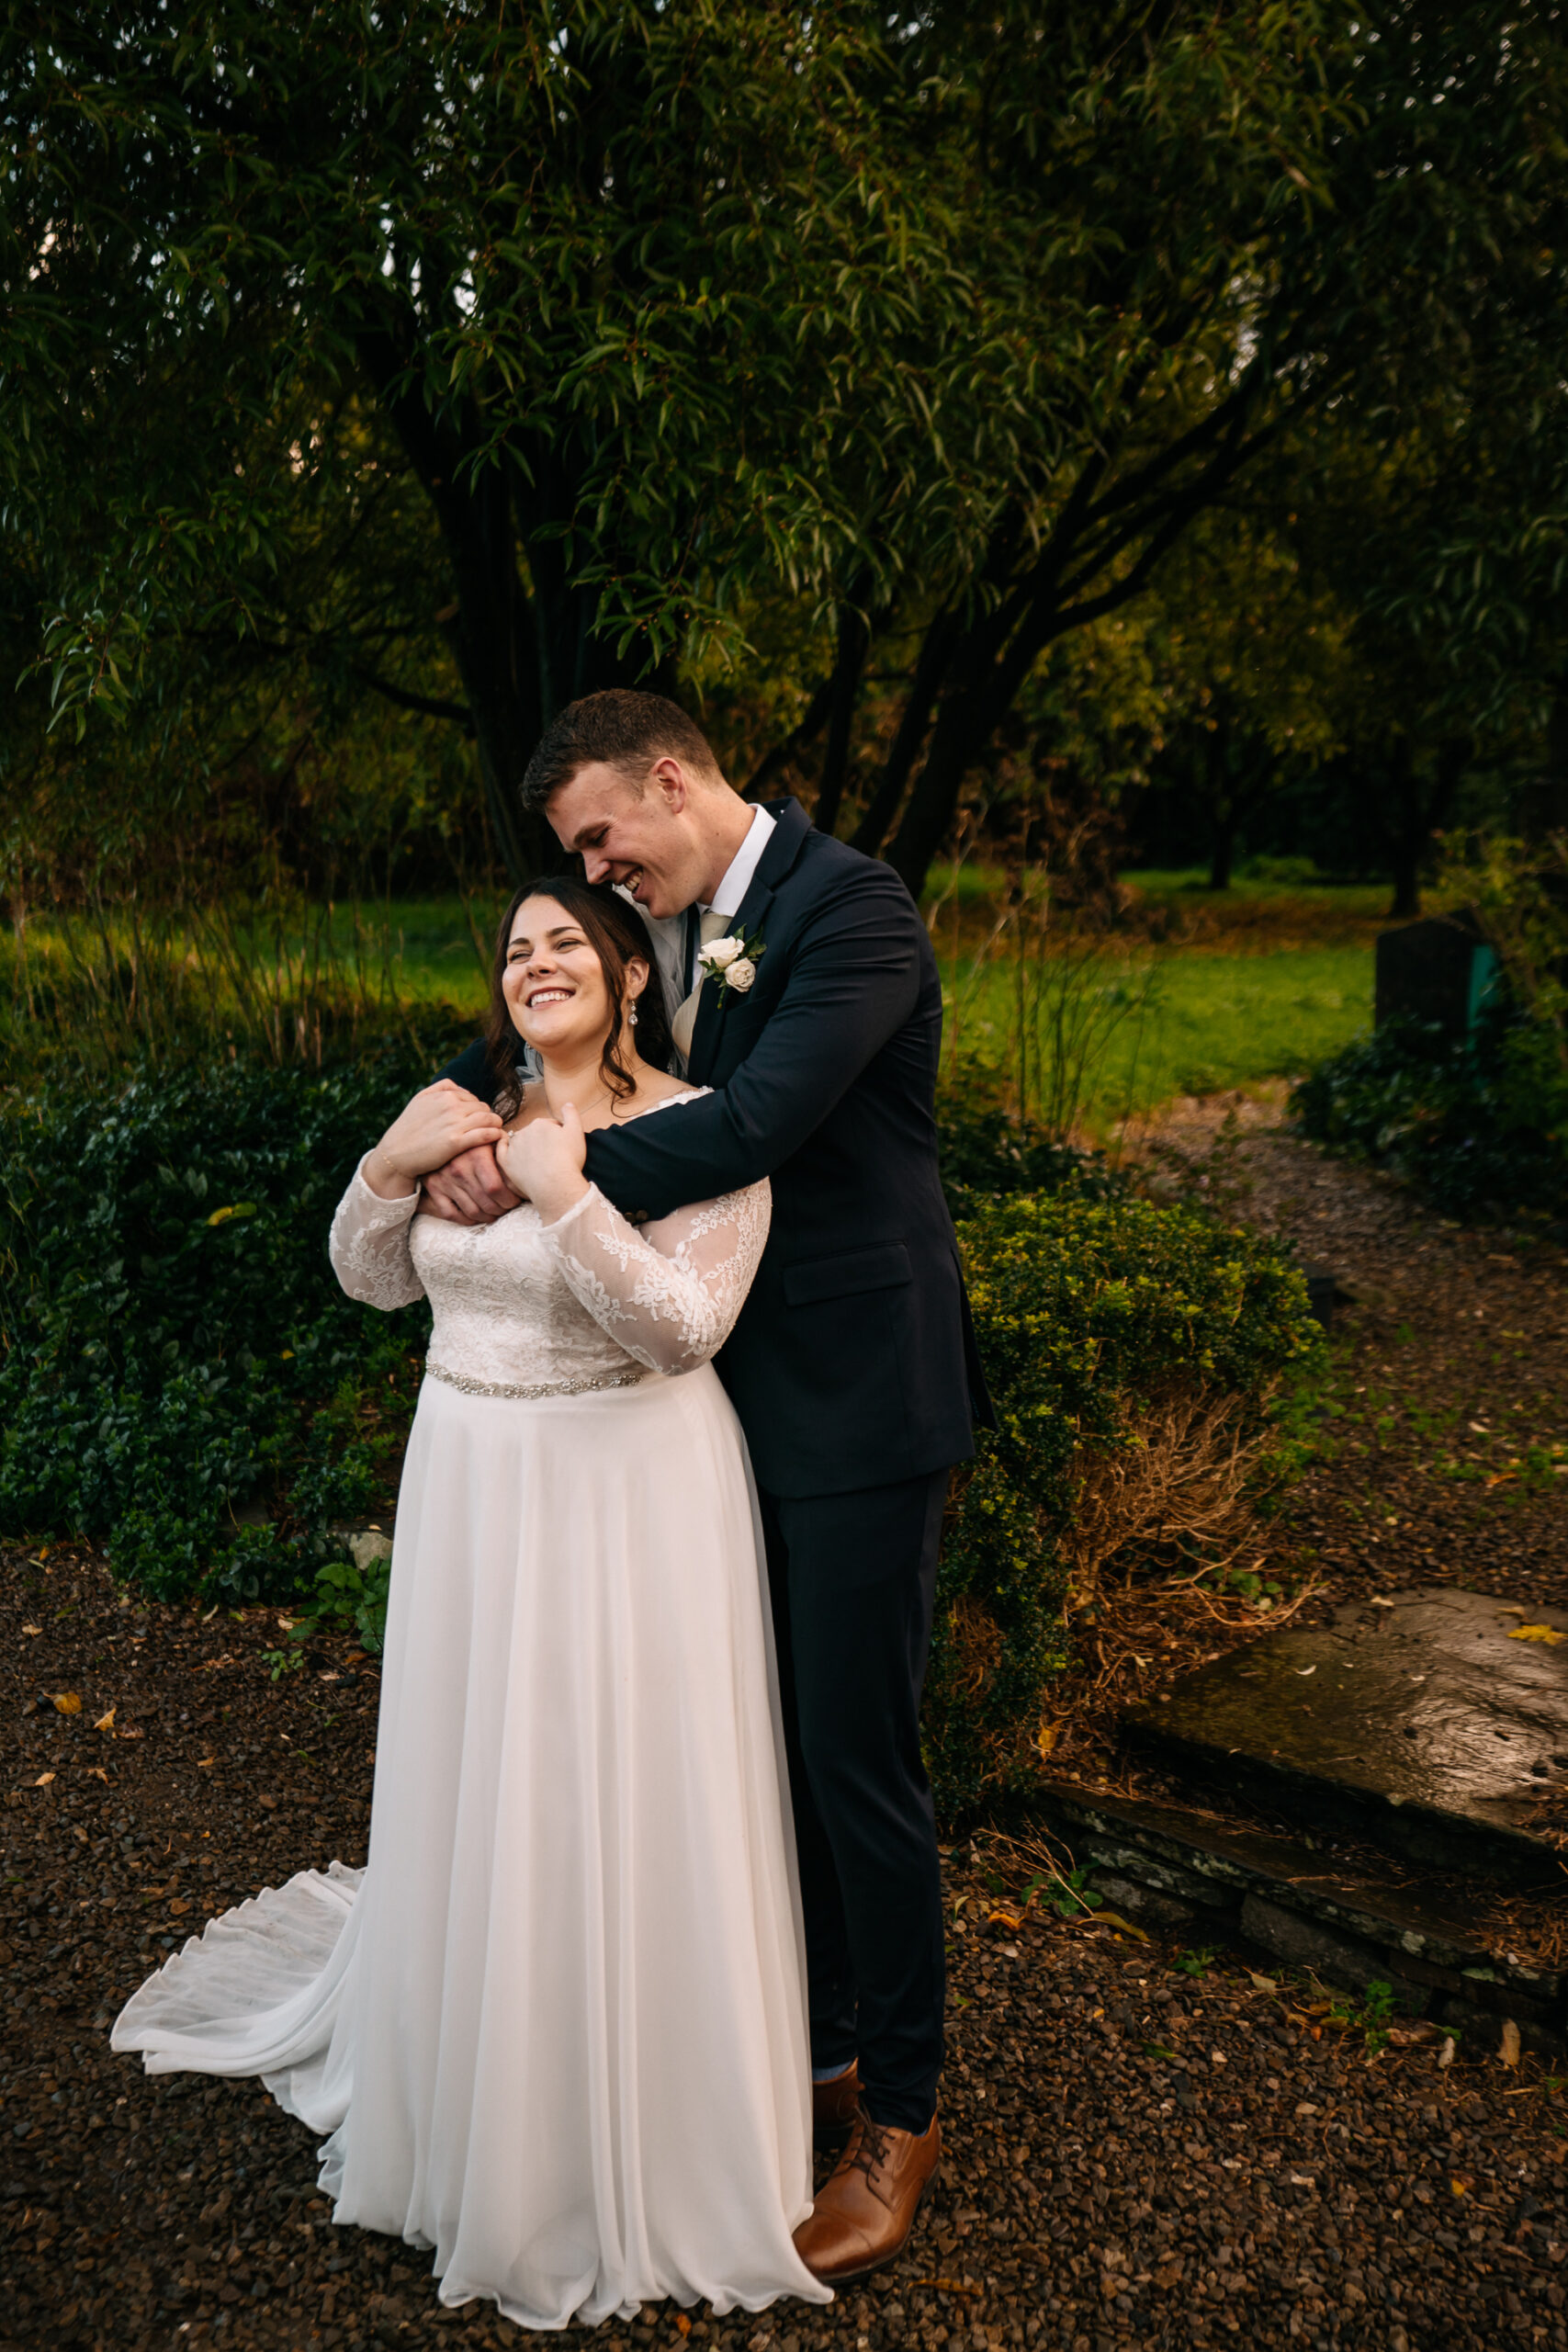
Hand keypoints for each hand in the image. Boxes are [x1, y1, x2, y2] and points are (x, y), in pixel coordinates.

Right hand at [364, 1083, 504, 1201]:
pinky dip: (495, 1135)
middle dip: (487, 1117)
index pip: (473, 1098)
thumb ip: (441, 1088)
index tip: (478, 1120)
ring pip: (489, 1118)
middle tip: (489, 1128)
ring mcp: (454, 1123)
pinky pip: (485, 1134)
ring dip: (496, 1124)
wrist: (395, 1154)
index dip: (478, 1109)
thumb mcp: (420, 1100)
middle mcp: (451, 1106)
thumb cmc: (408, 1128)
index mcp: (444, 1095)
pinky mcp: (456, 1142)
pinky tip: (497, 1139)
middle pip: (483, 1108)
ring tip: (497, 1132)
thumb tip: (462, 1089)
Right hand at [419, 1141, 524, 1224]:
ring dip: (488, 1217)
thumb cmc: (472, 1135)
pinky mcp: (433, 1187)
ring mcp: (444, 1180)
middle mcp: (458, 1169)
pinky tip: (477, 1216)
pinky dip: (466, 1219)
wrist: (438, 1132)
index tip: (517, 1199)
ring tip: (496, 1212)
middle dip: (502, 1209)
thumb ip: (506, 1146)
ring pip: (472, 1212)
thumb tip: (526, 1164)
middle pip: (487, 1203)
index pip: (496, 1189)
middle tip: (509, 1207)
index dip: (511, 1199)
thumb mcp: (489, 1134)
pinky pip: (451, 1213)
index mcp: (476, 1155)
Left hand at [497, 1101, 589, 1222]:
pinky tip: (511, 1153)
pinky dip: (504, 1149)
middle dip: (542, 1141)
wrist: (555, 1184)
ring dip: (526, 1147)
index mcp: (540, 1124)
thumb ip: (572, 1114)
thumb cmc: (568, 1159)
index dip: (558, 1135)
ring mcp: (513, 1148)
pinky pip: (501, 1151)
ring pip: (519, 1142)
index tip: (564, 1146)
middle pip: (534, 1134)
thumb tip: (567, 1103)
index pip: (550, 1126)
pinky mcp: (506, 1163)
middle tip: (552, 1155)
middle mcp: (524, 1132)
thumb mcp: (576, 1132)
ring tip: (537, 1160)